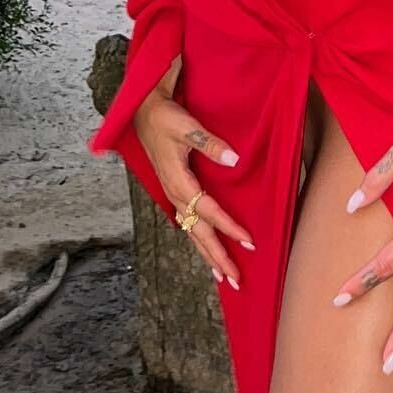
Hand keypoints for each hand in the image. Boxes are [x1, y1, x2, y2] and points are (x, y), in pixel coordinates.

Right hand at [133, 87, 255, 290]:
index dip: (229, 227)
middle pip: (199, 233)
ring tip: (223, 276)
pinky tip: (207, 249)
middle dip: (218, 257)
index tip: (248, 242)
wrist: (144, 112)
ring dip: (208, 254)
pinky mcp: (175, 191)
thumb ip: (209, 144)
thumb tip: (234, 160)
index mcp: (179, 182)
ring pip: (193, 232)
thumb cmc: (166, 118)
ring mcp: (174, 195)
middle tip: (236, 279)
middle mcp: (176, 195)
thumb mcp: (187, 127)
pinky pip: (188, 223)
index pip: (209, 211)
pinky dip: (199, 240)